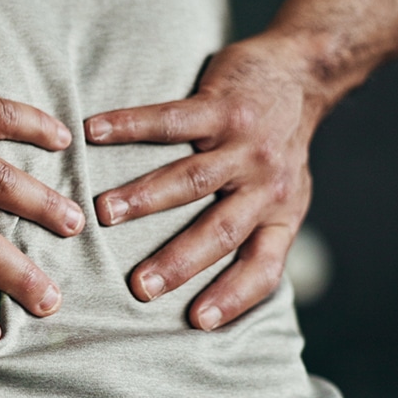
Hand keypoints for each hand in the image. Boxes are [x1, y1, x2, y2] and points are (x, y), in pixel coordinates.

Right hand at [84, 34, 327, 329]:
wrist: (303, 74)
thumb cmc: (281, 145)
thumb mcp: (285, 196)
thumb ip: (255, 233)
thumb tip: (213, 287)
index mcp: (279, 215)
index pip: (263, 268)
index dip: (234, 296)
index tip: (198, 323)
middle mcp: (265, 185)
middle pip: (220, 231)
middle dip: (178, 261)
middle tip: (140, 286)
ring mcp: (245, 144)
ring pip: (192, 178)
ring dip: (145, 198)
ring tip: (104, 214)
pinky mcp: (223, 106)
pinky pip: (171, 120)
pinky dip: (129, 126)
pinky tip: (94, 132)